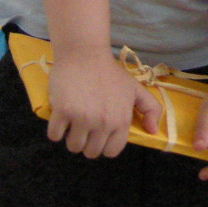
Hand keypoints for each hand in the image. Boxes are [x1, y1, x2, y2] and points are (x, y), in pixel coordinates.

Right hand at [44, 48, 161, 158]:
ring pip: (73, 147)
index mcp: (121, 120)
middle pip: (91, 152)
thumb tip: (152, 131)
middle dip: (87, 142)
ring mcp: (82, 118)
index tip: (99, 133)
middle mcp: (103, 122)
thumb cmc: (110, 73)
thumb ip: (150, 109)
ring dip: (71, 137)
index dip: (104, 145)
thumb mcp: (135, 89)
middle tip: (85, 125)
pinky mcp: (62, 112)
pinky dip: (55, 130)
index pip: (112, 151)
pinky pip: (54, 136)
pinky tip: (61, 117)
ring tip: (74, 121)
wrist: (86, 54)